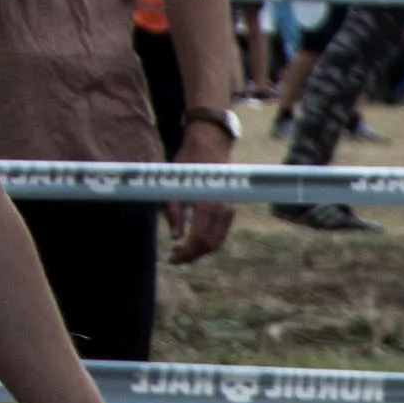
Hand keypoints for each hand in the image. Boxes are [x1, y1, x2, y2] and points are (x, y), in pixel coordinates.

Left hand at [167, 116, 237, 265]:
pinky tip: (195, 240)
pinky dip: (210, 241)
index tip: (172, 258)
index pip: (198, 238)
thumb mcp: (174, 184)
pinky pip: (222, 232)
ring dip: (202, 250)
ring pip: (218, 240)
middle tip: (175, 258)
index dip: (186, 252)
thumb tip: (176, 236)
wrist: (210, 143)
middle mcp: (222, 208)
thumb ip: (173, 211)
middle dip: (193, 255)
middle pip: (210, 243)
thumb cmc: (188, 161)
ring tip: (184, 252)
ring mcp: (230, 208)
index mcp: (206, 203)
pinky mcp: (231, 208)